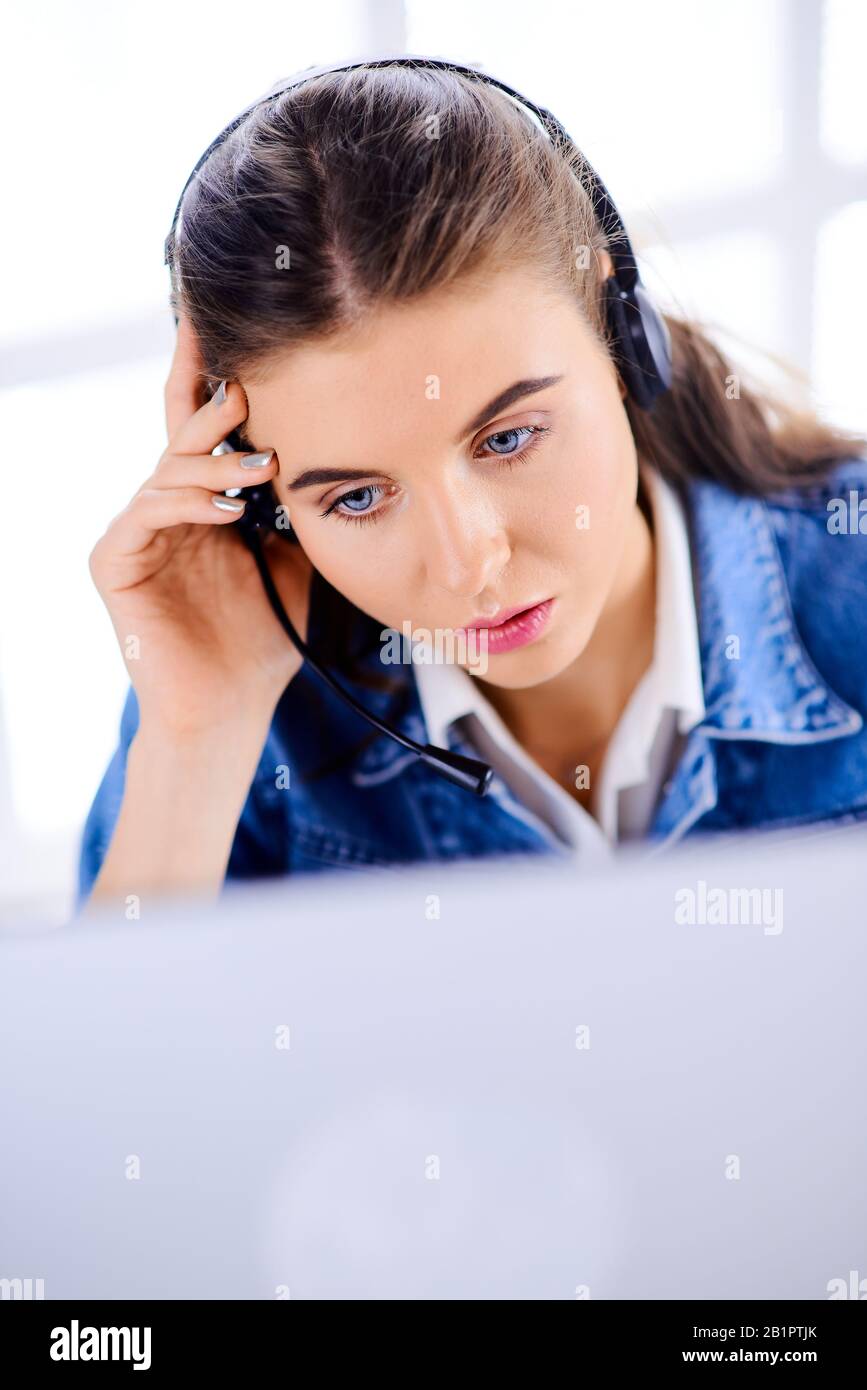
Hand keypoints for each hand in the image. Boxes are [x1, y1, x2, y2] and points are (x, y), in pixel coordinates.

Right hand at [88, 314, 312, 736]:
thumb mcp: (297, 560)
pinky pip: (145, 514)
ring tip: (264, 468)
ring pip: (168, 469)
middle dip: (211, 392)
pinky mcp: (114, 562)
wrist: (231, 704)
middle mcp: (166, 505)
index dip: (217, 374)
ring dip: (216, 462)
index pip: (209, 425)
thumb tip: (344, 455)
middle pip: (182, 430)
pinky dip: (188, 505)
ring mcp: (137, 531)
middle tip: (246, 371)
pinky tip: (229, 510)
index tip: (239, 328)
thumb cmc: (263, 636)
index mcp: (205, 498)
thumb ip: (302, 509)